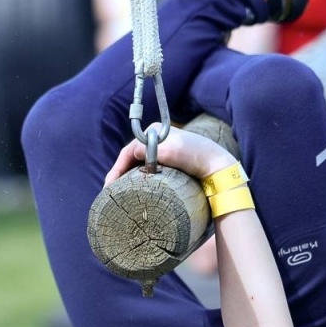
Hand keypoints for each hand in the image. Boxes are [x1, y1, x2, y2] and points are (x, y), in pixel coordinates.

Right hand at [105, 125, 236, 184]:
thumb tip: (131, 156)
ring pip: (138, 165)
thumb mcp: (168, 150)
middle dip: (119, 175)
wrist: (216, 165)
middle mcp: (155, 138)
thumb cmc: (193, 156)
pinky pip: (148, 170)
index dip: (116, 170)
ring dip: (127, 178)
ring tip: (119, 194)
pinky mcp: (169, 161)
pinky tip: (135, 189)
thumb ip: (146, 151)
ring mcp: (162, 150)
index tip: (109, 187)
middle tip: (111, 193)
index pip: (127, 152)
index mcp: (152, 132)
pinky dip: (138, 179)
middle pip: (130, 159)